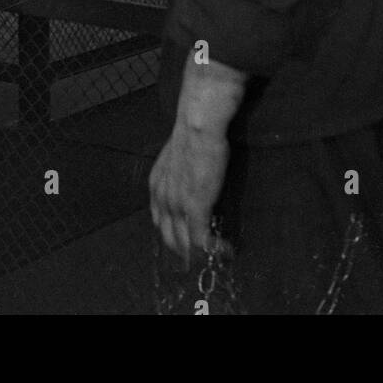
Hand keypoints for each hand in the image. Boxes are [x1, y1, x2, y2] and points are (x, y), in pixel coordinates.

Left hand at [149, 123, 229, 268]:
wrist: (197, 128)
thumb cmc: (193, 136)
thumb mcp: (176, 158)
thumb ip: (178, 174)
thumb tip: (190, 179)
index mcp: (156, 187)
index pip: (160, 221)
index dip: (175, 233)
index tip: (190, 236)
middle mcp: (162, 200)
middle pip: (170, 238)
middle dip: (187, 250)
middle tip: (206, 252)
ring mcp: (177, 206)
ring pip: (185, 244)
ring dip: (201, 254)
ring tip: (218, 254)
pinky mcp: (195, 209)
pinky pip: (202, 240)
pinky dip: (214, 249)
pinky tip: (226, 250)